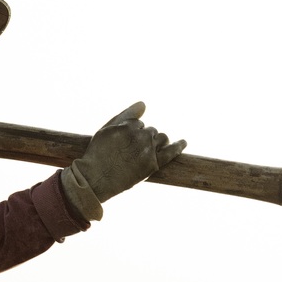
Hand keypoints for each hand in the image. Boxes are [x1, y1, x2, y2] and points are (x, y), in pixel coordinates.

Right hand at [60, 102, 186, 221]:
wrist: (97, 178)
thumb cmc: (99, 153)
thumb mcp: (106, 129)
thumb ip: (126, 115)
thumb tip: (144, 104)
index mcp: (127, 126)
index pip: (139, 123)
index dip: (133, 132)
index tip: (125, 142)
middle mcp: (140, 137)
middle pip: (151, 130)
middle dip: (145, 137)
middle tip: (133, 150)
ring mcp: (148, 151)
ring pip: (162, 138)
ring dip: (158, 141)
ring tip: (149, 150)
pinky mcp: (154, 164)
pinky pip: (171, 152)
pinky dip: (179, 146)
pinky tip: (184, 142)